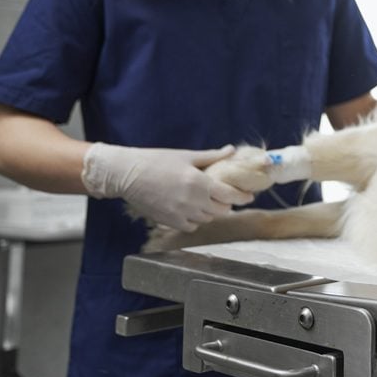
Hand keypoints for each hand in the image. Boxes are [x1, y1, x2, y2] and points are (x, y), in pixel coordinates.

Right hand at [81, 143, 254, 231]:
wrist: (127, 174)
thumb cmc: (156, 161)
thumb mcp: (186, 156)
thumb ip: (211, 157)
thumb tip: (231, 151)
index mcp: (198, 182)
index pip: (230, 195)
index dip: (243, 197)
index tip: (249, 196)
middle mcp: (192, 201)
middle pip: (222, 210)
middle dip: (227, 203)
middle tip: (225, 195)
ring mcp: (180, 214)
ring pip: (208, 219)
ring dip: (211, 211)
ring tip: (206, 200)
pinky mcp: (169, 222)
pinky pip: (192, 226)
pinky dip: (196, 219)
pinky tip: (191, 208)